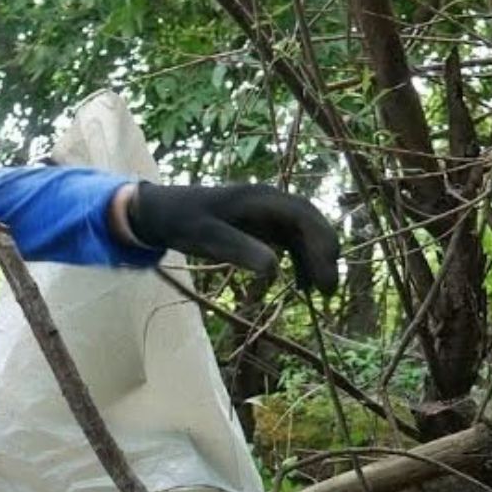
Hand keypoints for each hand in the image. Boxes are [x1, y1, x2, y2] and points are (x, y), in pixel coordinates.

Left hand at [126, 182, 339, 294]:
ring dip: (316, 259)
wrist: (163, 211)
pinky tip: (302, 285)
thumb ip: (238, 249)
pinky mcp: (263, 225)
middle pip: (311, 223)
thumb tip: (274, 268)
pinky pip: (293, 241)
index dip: (320, 243)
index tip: (324, 276)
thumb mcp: (207, 237)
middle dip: (325, 253)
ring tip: (321, 293)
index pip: (304, 216)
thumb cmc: (183, 222)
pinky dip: (302, 261)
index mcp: (260, 198)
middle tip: (328, 290)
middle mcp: (270, 201)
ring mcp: (268, 213)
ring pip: (305, 233)